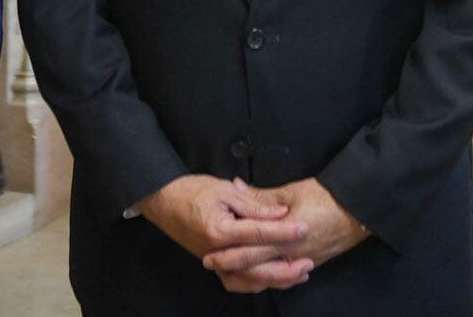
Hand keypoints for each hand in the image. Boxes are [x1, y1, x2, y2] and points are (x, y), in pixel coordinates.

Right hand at [137, 175, 310, 284]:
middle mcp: (217, 252)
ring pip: (249, 281)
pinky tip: (274, 279)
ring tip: (299, 273)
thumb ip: (254, 205)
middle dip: (286, 267)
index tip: (306, 228)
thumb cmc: (192, 190)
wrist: (163, 200)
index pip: (259, 234)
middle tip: (309, 261)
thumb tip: (281, 214)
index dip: (284, 232)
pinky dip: (256, 284)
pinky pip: (237, 282)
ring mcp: (215, 262)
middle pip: (257, 268)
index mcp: (220, 230)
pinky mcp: (214, 265)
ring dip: (276, 280)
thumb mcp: (224, 189)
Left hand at [204, 177, 367, 286]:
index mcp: (284, 236)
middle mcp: (292, 255)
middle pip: (255, 268)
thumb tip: (237, 187)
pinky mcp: (310, 263)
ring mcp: (302, 262)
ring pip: (269, 277)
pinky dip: (267, 276)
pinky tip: (256, 272)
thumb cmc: (326, 197)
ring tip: (228, 270)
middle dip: (231, 267)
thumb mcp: (291, 192)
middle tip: (210, 263)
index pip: (250, 249)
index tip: (209, 251)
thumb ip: (261, 196)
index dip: (228, 252)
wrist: (359, 209)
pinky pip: (284, 276)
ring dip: (247, 275)